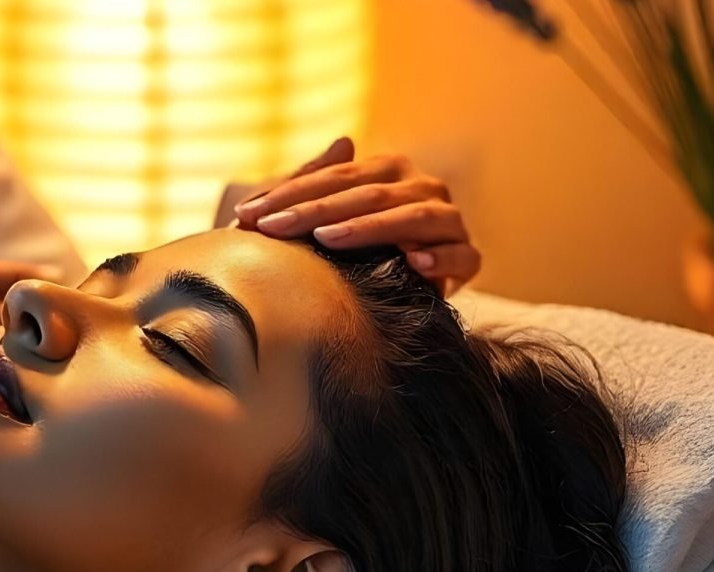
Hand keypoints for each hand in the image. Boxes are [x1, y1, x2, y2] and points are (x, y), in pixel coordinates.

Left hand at [233, 137, 480, 292]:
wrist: (408, 289)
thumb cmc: (359, 247)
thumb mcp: (330, 216)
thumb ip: (320, 180)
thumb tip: (344, 139)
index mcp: (389, 171)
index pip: (336, 176)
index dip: (290, 193)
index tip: (245, 214)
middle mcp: (423, 187)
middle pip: (368, 194)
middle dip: (314, 210)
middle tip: (271, 228)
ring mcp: (449, 220)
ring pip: (413, 218)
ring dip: (370, 228)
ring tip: (329, 239)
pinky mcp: (468, 256)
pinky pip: (459, 255)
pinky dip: (438, 259)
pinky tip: (413, 264)